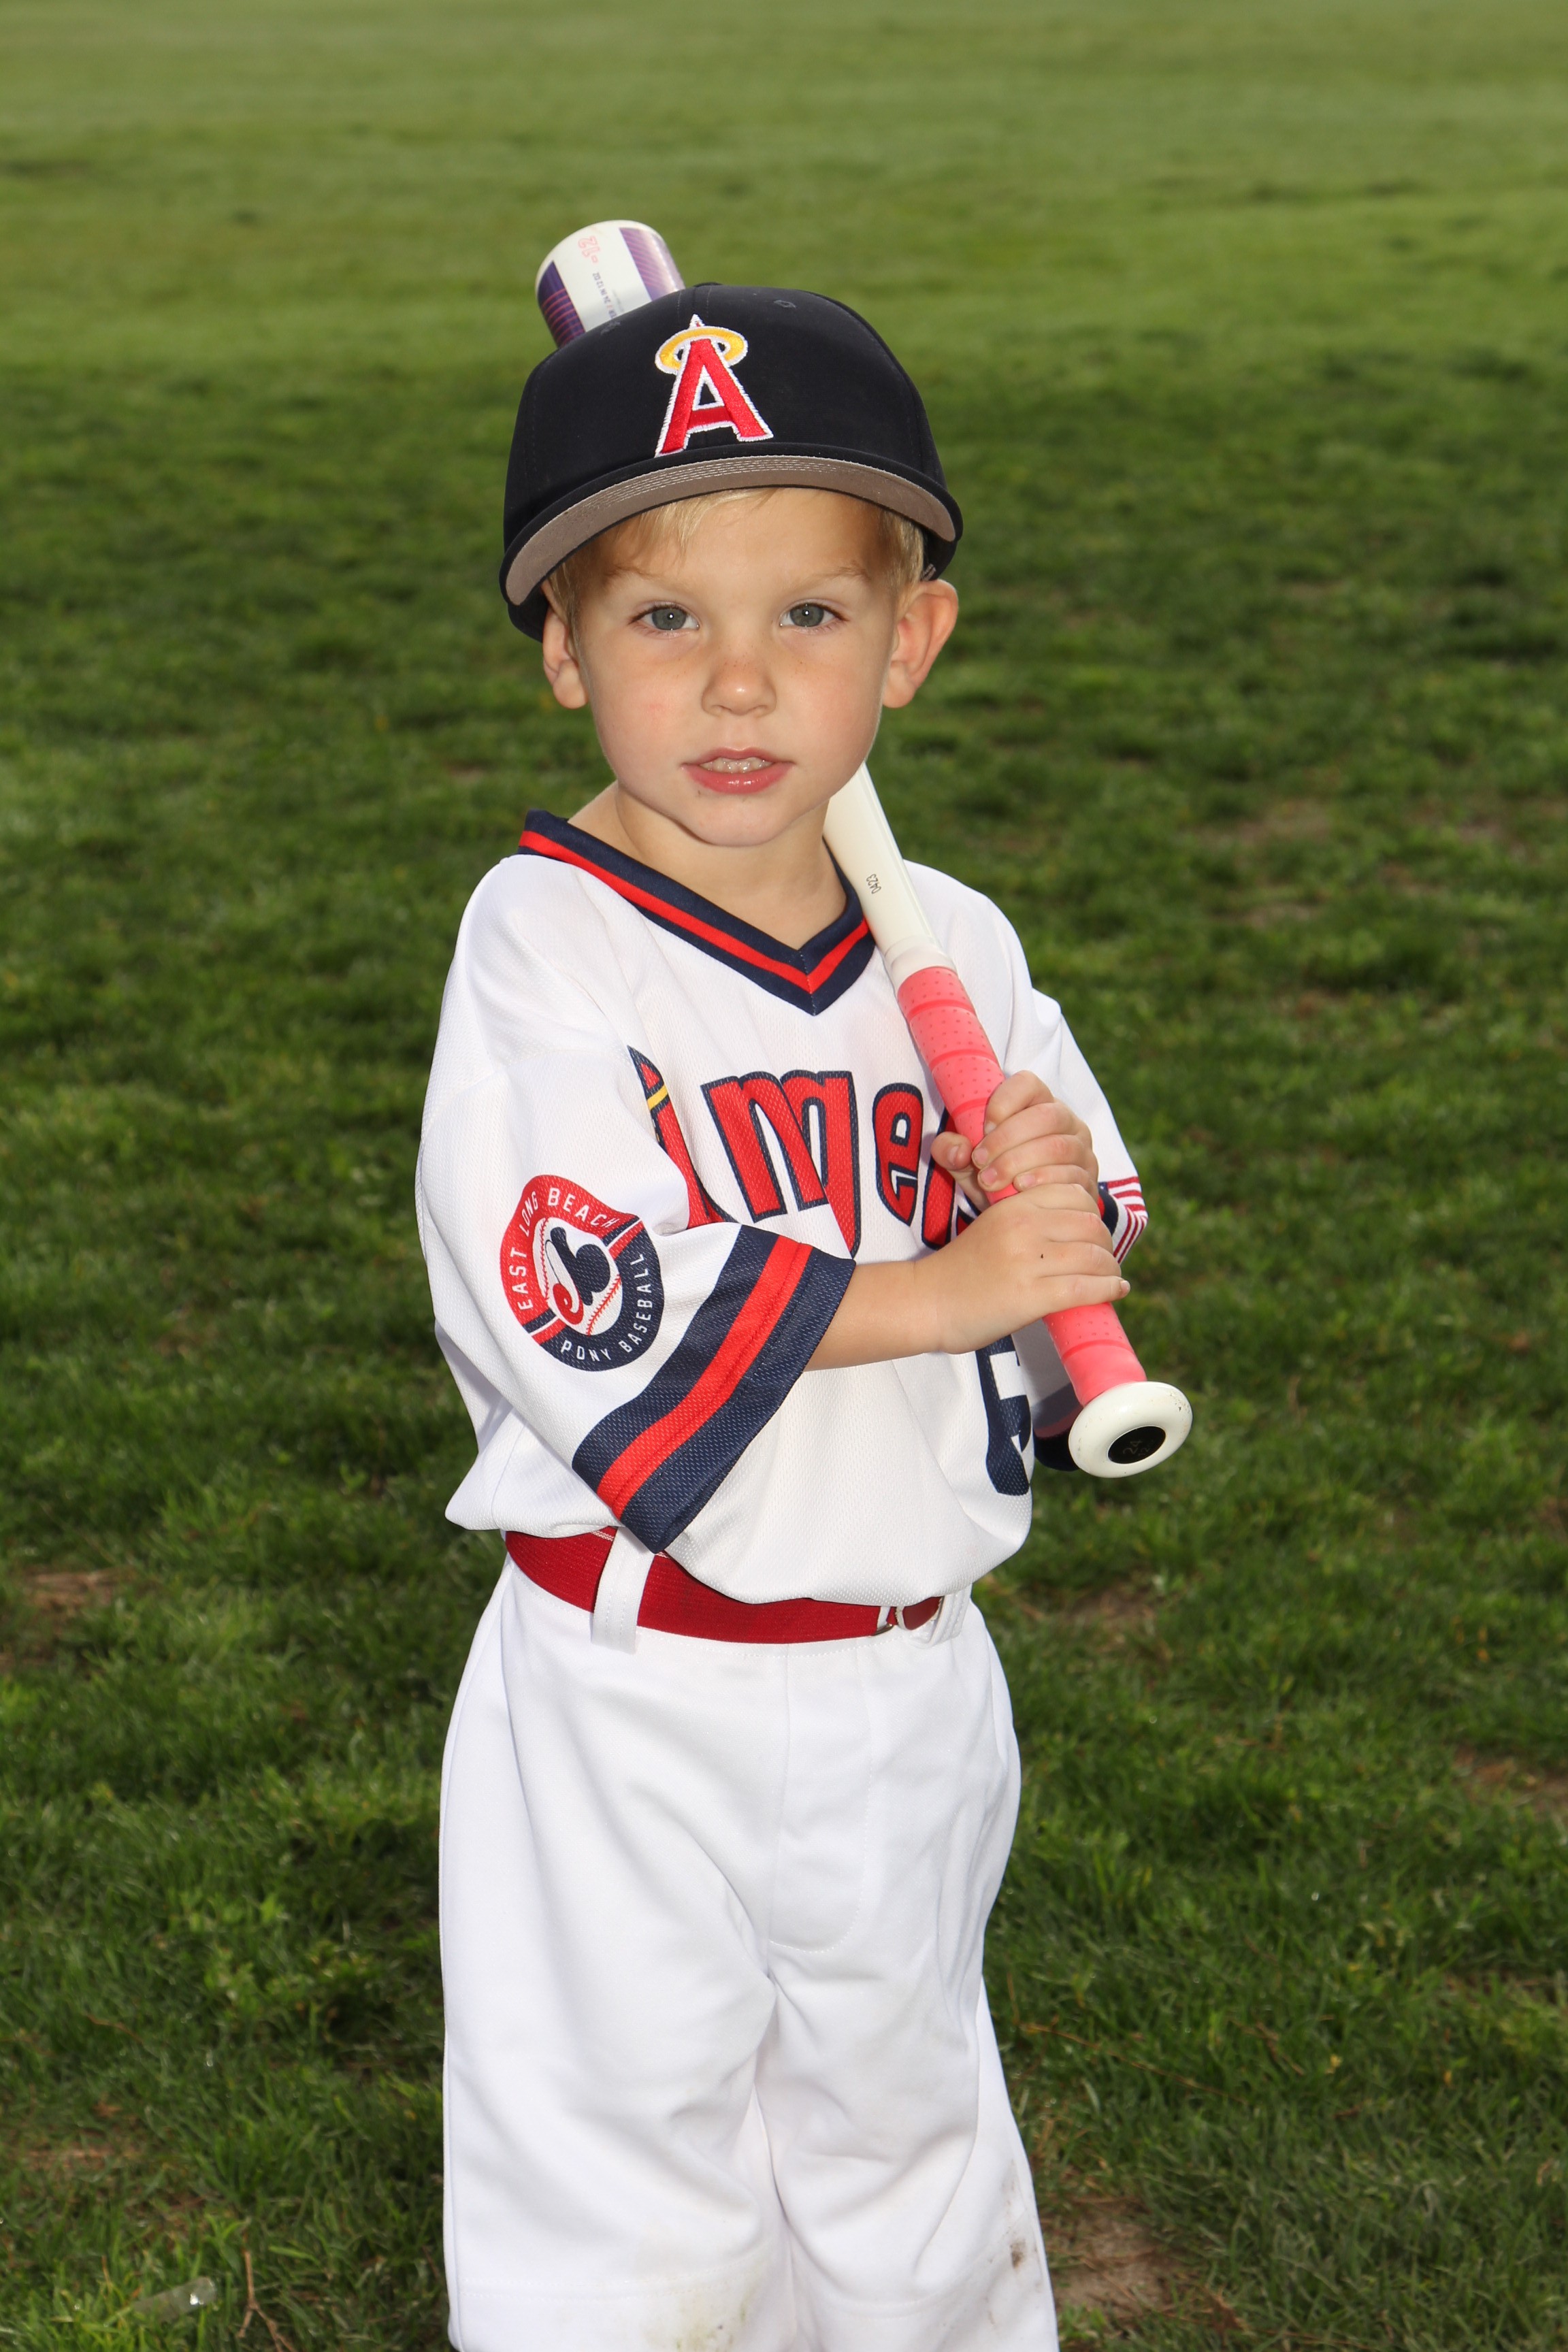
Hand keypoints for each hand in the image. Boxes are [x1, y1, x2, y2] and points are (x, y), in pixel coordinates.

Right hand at [917, 1177, 1126, 1354]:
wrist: (927, 1302)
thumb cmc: (960, 1269)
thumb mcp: (991, 1226)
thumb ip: (1027, 1220)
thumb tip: (1075, 1228)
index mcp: (1014, 1205)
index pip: (1074, 1194)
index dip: (1092, 1212)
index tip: (1092, 1232)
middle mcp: (1024, 1227)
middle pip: (1091, 1224)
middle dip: (1106, 1243)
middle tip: (1105, 1258)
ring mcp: (1029, 1261)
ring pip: (1094, 1257)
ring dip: (1110, 1269)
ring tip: (1111, 1277)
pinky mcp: (1032, 1296)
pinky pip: (1086, 1288)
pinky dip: (1108, 1289)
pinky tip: (1116, 1290)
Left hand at [929, 1071, 1098, 1211]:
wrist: (1025, 1213)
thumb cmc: (995, 1174)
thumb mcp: (966, 1163)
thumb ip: (950, 1151)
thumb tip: (958, 1150)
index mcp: (1036, 1102)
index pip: (1028, 1083)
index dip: (1005, 1101)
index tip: (983, 1127)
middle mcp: (1065, 1119)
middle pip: (1046, 1116)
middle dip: (1008, 1139)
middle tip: (980, 1162)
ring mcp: (1080, 1148)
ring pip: (1059, 1146)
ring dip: (1020, 1163)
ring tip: (991, 1181)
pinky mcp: (1088, 1177)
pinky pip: (1071, 1174)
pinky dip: (1042, 1181)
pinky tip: (1019, 1190)